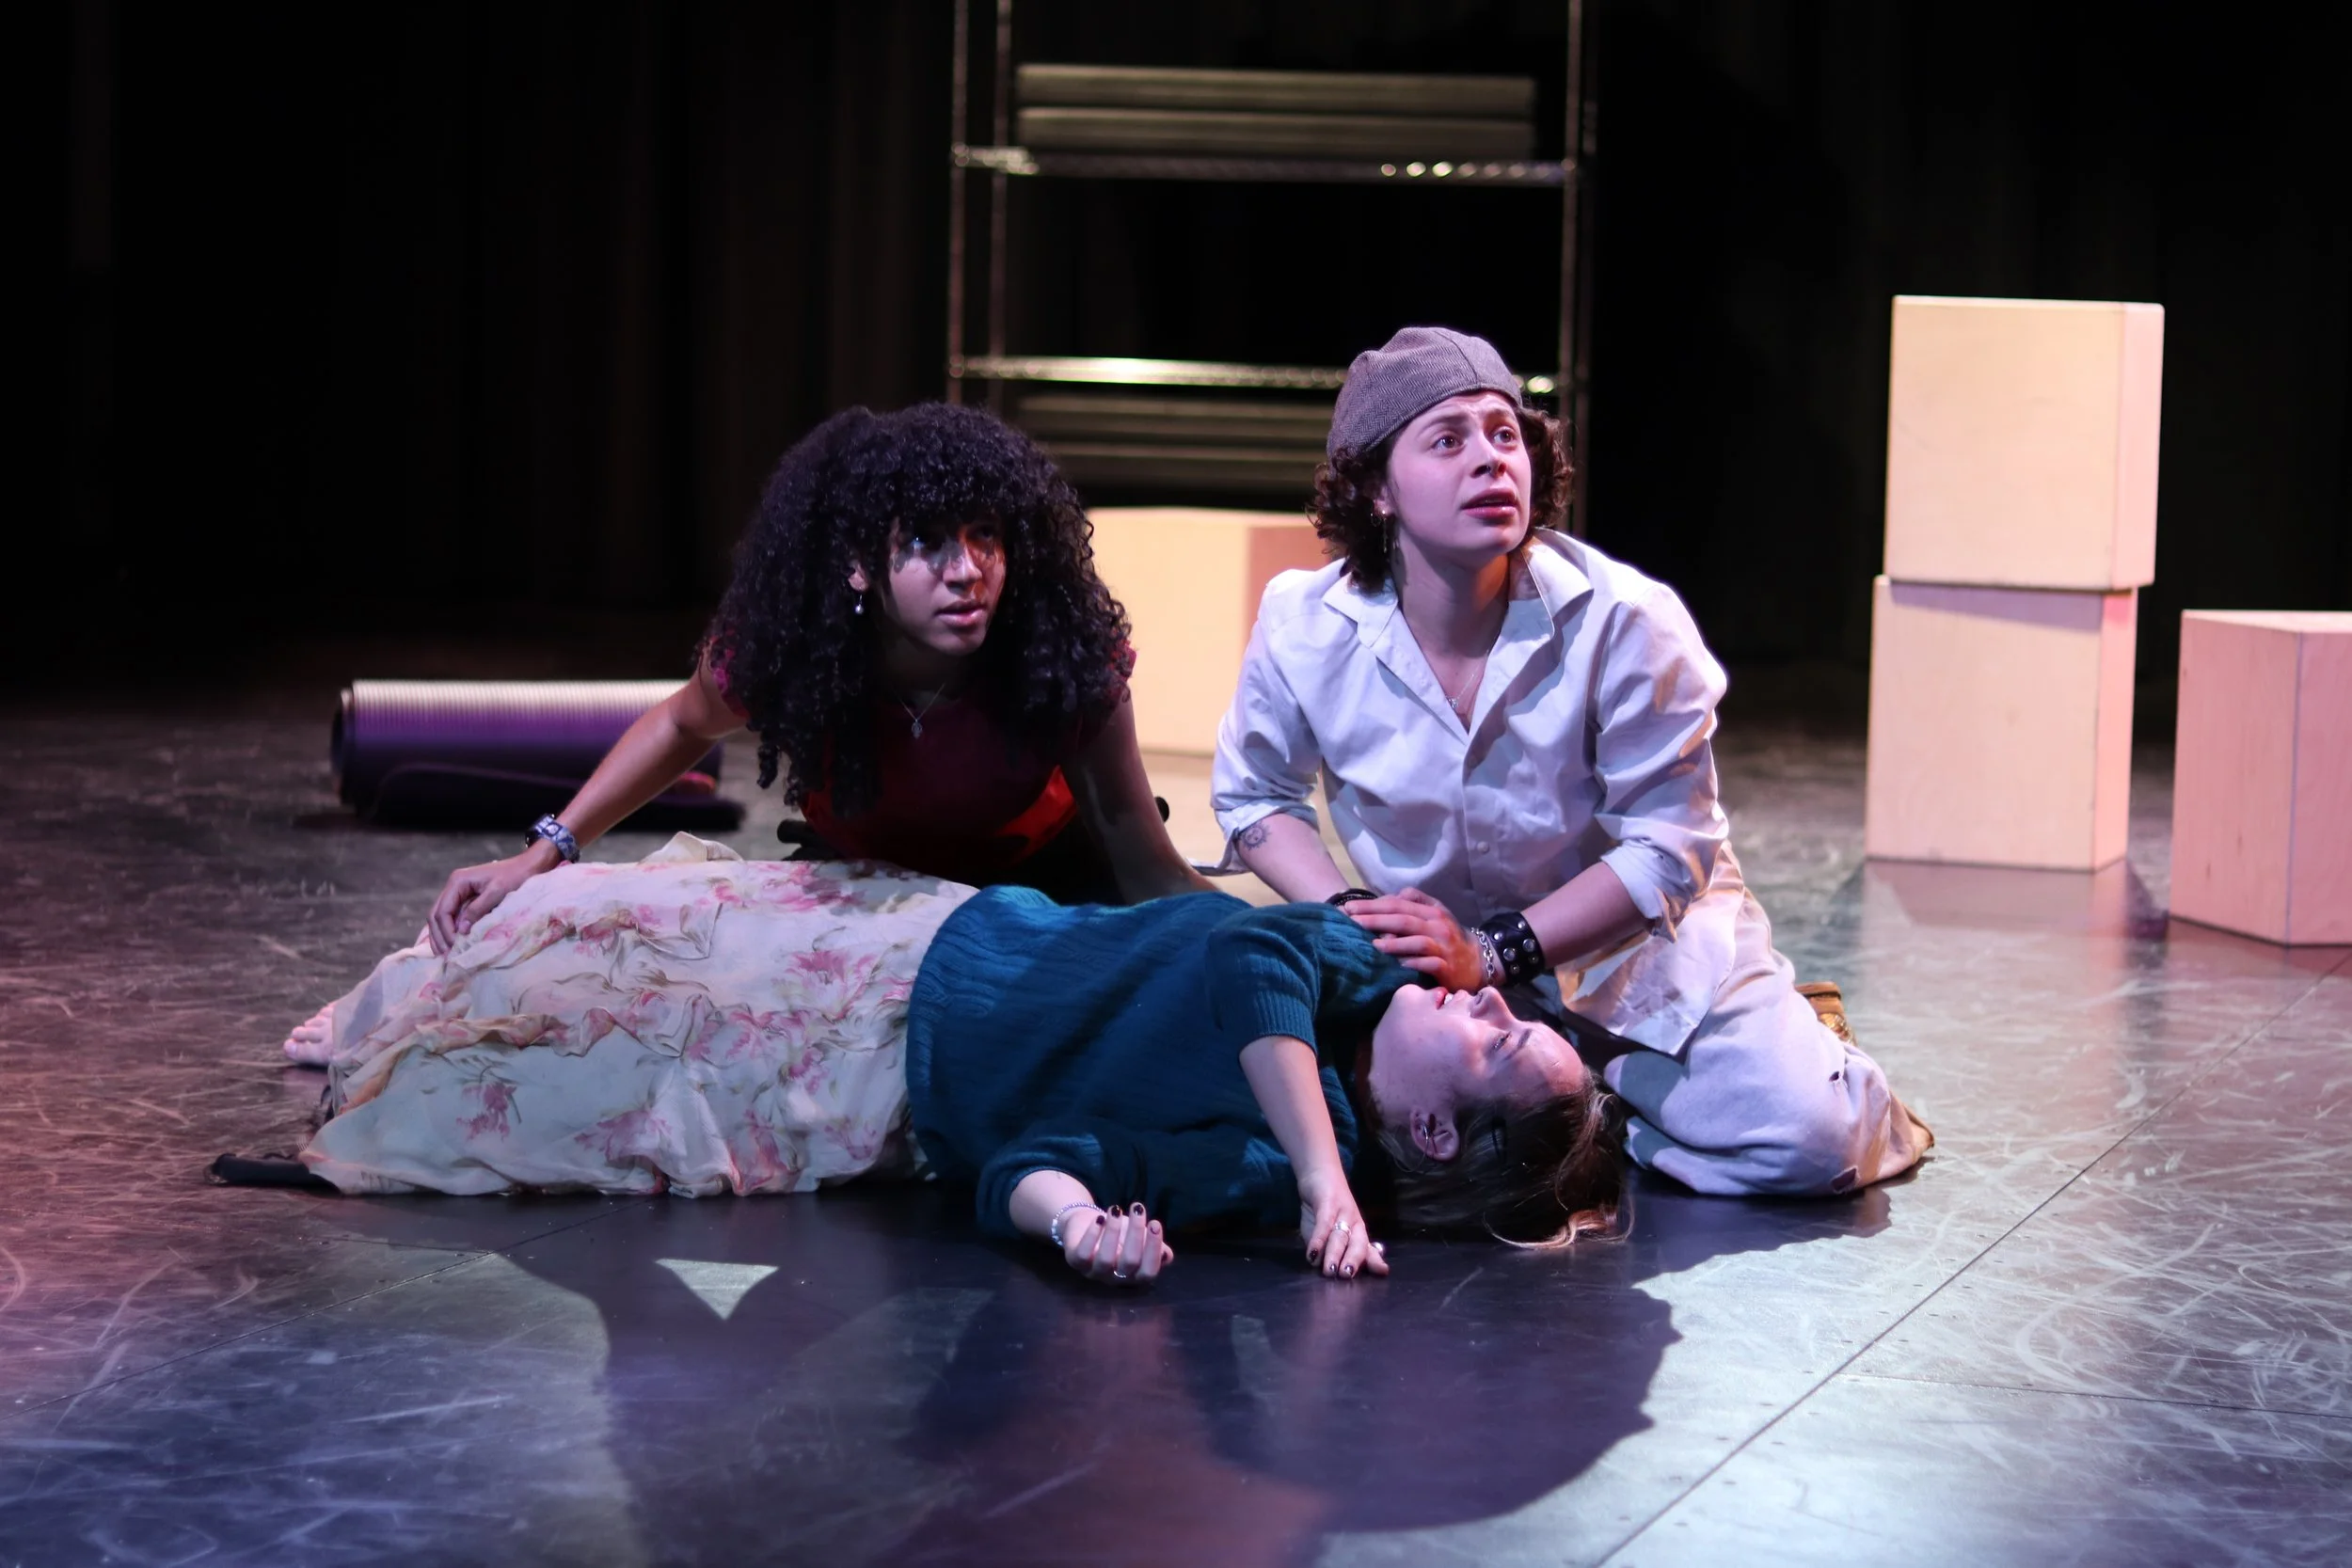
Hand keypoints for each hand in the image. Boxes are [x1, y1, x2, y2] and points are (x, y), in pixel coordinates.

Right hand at [428, 843, 559, 954]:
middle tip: (445, 956)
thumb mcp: (497, 892)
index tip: (454, 947)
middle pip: (436, 914)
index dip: (446, 931)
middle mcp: (454, 886)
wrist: (528, 866)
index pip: (442, 910)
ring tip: (444, 954)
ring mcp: (458, 893)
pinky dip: (451, 930)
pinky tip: (452, 944)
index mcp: (458, 881)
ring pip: (441, 917)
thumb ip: (477, 909)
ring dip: (441, 935)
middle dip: (439, 936)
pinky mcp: (466, 899)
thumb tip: (461, 930)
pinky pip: (453, 917)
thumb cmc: (515, 877)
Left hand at [1063, 1202, 1173, 1287]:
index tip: (1155, 1223)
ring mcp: (1094, 1272)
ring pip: (1106, 1259)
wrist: (1089, 1224)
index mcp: (1134, 1275)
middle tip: (1138, 1208)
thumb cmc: (1121, 1234)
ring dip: (1113, 1231)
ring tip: (1116, 1209)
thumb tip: (1166, 1255)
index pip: (1148, 1271)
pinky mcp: (1076, 1261)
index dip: (1153, 1249)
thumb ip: (1156, 1247)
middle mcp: (1115, 1278)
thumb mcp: (1141, 1238)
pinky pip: (1083, 1254)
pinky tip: (1099, 1218)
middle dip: (1136, 1233)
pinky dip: (1092, 1235)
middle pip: (1129, 1262)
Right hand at [1297, 1168, 1388, 1280]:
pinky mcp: (1327, 1202)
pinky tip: (1312, 1253)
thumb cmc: (1325, 1206)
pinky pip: (1323, 1223)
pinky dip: (1318, 1239)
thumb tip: (1341, 1271)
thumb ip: (1338, 1249)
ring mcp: (1342, 1211)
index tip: (1382, 1272)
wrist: (1319, 1171)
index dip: (1374, 1261)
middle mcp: (1354, 1222)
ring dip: (1335, 1254)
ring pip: (1340, 1236)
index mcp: (1358, 1230)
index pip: (1367, 1249)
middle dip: (1354, 1260)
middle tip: (1346, 1276)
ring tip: (1329, 1271)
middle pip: (1358, 1243)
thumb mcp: (1332, 1230)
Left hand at [1342, 887, 1483, 990]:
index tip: (1349, 908)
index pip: (1398, 903)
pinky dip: (1412, 963)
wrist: (1479, 962)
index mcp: (1431, 910)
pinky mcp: (1447, 967)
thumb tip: (1387, 898)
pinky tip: (1396, 965)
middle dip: (1374, 919)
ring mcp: (1443, 947)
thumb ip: (1414, 902)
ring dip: (1393, 943)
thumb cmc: (1448, 937)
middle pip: (1403, 919)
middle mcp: (1438, 925)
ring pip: (1416, 940)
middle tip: (1351, 922)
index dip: (1373, 905)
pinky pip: (1428, 963)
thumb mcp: (1435, 914)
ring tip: (1371, 944)